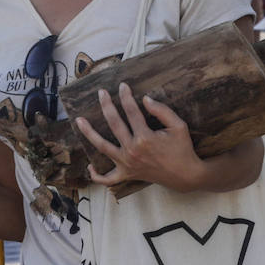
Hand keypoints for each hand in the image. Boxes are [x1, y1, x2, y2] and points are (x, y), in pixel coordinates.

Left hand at [74, 83, 204, 192]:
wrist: (185, 175)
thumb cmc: (182, 149)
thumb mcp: (178, 126)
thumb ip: (162, 111)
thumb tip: (145, 99)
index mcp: (145, 137)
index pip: (131, 112)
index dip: (126, 97)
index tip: (122, 86)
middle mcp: (132, 150)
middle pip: (114, 124)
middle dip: (106, 106)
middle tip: (101, 93)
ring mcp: (127, 164)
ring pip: (102, 147)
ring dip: (89, 133)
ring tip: (79, 121)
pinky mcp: (126, 175)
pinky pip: (107, 179)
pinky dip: (97, 175)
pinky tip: (90, 166)